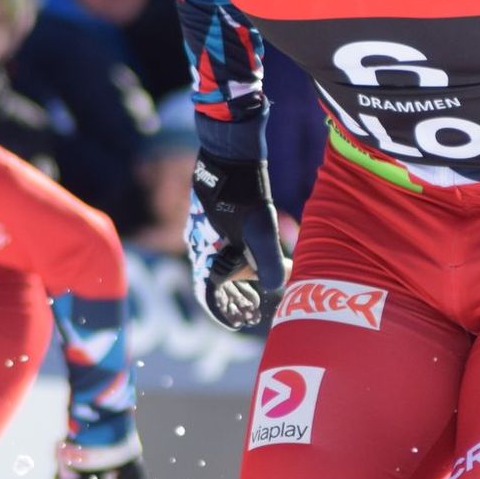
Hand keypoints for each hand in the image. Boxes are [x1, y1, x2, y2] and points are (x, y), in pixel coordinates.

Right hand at [186, 149, 287, 330]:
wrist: (230, 155)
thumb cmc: (243, 195)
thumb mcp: (260, 231)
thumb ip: (269, 264)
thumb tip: (279, 289)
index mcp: (206, 256)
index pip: (209, 295)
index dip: (223, 312)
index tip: (238, 324)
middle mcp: (200, 246)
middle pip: (215, 283)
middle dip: (234, 299)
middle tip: (253, 310)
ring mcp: (206, 231)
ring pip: (219, 265)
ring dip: (237, 281)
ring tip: (256, 290)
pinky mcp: (215, 218)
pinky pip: (222, 248)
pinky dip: (237, 261)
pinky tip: (254, 258)